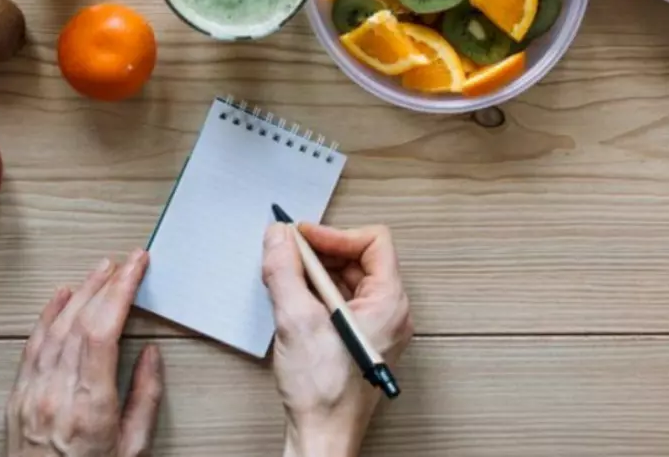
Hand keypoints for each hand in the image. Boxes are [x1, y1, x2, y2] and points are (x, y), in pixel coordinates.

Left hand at [7, 251, 163, 456]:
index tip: (137, 266)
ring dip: (81, 292)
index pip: (103, 330)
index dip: (121, 291)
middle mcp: (57, 394)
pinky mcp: (18, 397)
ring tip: (101, 269)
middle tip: (127, 260)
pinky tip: (61, 295)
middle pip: (80, 321)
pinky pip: (32, 345)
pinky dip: (47, 314)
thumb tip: (150, 355)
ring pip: (55, 327)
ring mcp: (33, 393)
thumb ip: (145, 399)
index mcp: (90, 407)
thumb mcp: (134, 450)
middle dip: (107, 283)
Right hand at [262, 223, 412, 456]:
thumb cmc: (325, 393)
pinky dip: (317, 294)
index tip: (303, 237)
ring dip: (316, 273)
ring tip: (287, 277)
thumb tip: (279, 237)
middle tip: (289, 253)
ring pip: (348, 281)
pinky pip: (342, 302)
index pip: (373, 242)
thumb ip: (284, 271)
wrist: (323, 437)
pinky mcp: (359, 340)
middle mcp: (389, 313)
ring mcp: (376, 328)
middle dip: (321, 253)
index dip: (335, 234)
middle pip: (359, 259)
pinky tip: (295, 301)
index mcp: (389, 303)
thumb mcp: (297, 320)